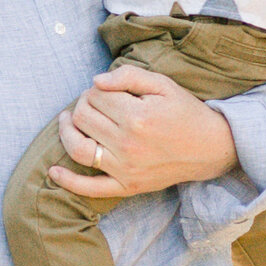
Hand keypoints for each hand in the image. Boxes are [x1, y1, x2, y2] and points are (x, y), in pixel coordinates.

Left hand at [49, 63, 237, 202]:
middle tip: (94, 102)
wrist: (211, 147)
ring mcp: (125, 169)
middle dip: (83, 105)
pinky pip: (90, 189)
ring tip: (67, 121)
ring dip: (66, 132)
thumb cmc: (185, 112)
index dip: (96, 89)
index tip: (106, 90)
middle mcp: (127, 144)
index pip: (95, 96)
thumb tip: (96, 82)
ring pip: (78, 148)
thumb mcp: (163, 84)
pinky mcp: (127, 187)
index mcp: (136, 116)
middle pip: (83, 118)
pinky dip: (68, 181)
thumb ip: (128, 76)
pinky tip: (54, 172)